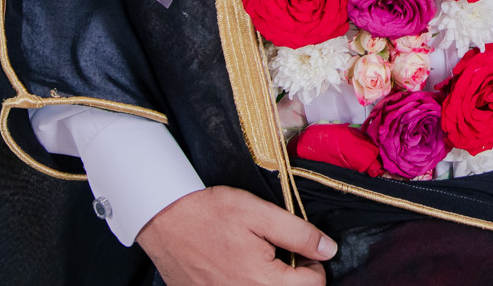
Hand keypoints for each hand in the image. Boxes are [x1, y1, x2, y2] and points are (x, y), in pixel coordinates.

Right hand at [137, 185, 335, 284]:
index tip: (300, 248)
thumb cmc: (211, 213)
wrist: (164, 219)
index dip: (314, 263)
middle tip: (278, 251)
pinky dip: (247, 283)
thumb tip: (329, 250)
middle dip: (293, 275)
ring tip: (257, 258)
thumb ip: (299, 234)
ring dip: (270, 281)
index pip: (313, 285)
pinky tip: (236, 266)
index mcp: (262, 281)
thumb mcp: (260, 214)